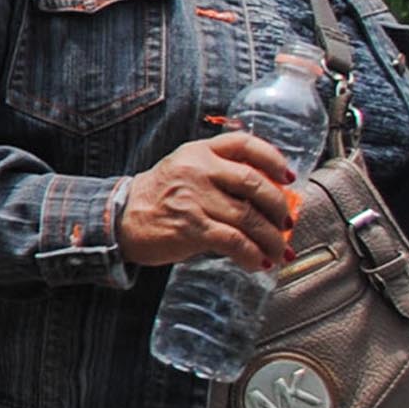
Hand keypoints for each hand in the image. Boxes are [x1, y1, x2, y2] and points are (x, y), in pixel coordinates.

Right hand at [122, 132, 299, 270]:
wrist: (119, 221)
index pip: (244, 144)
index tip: (289, 177)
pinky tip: (258, 262)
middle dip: (279, 208)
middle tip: (287, 224)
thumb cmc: (158, 199)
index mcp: (198, 152)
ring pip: (249, 218)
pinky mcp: (190, 227)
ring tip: (279, 252)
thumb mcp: (185, 171)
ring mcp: (193, 198)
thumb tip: (267, 199)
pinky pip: (234, 242)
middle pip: (255, 184)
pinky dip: (252, 255)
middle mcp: (197, 170)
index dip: (273, 159)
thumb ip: (220, 174)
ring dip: (272, 240)